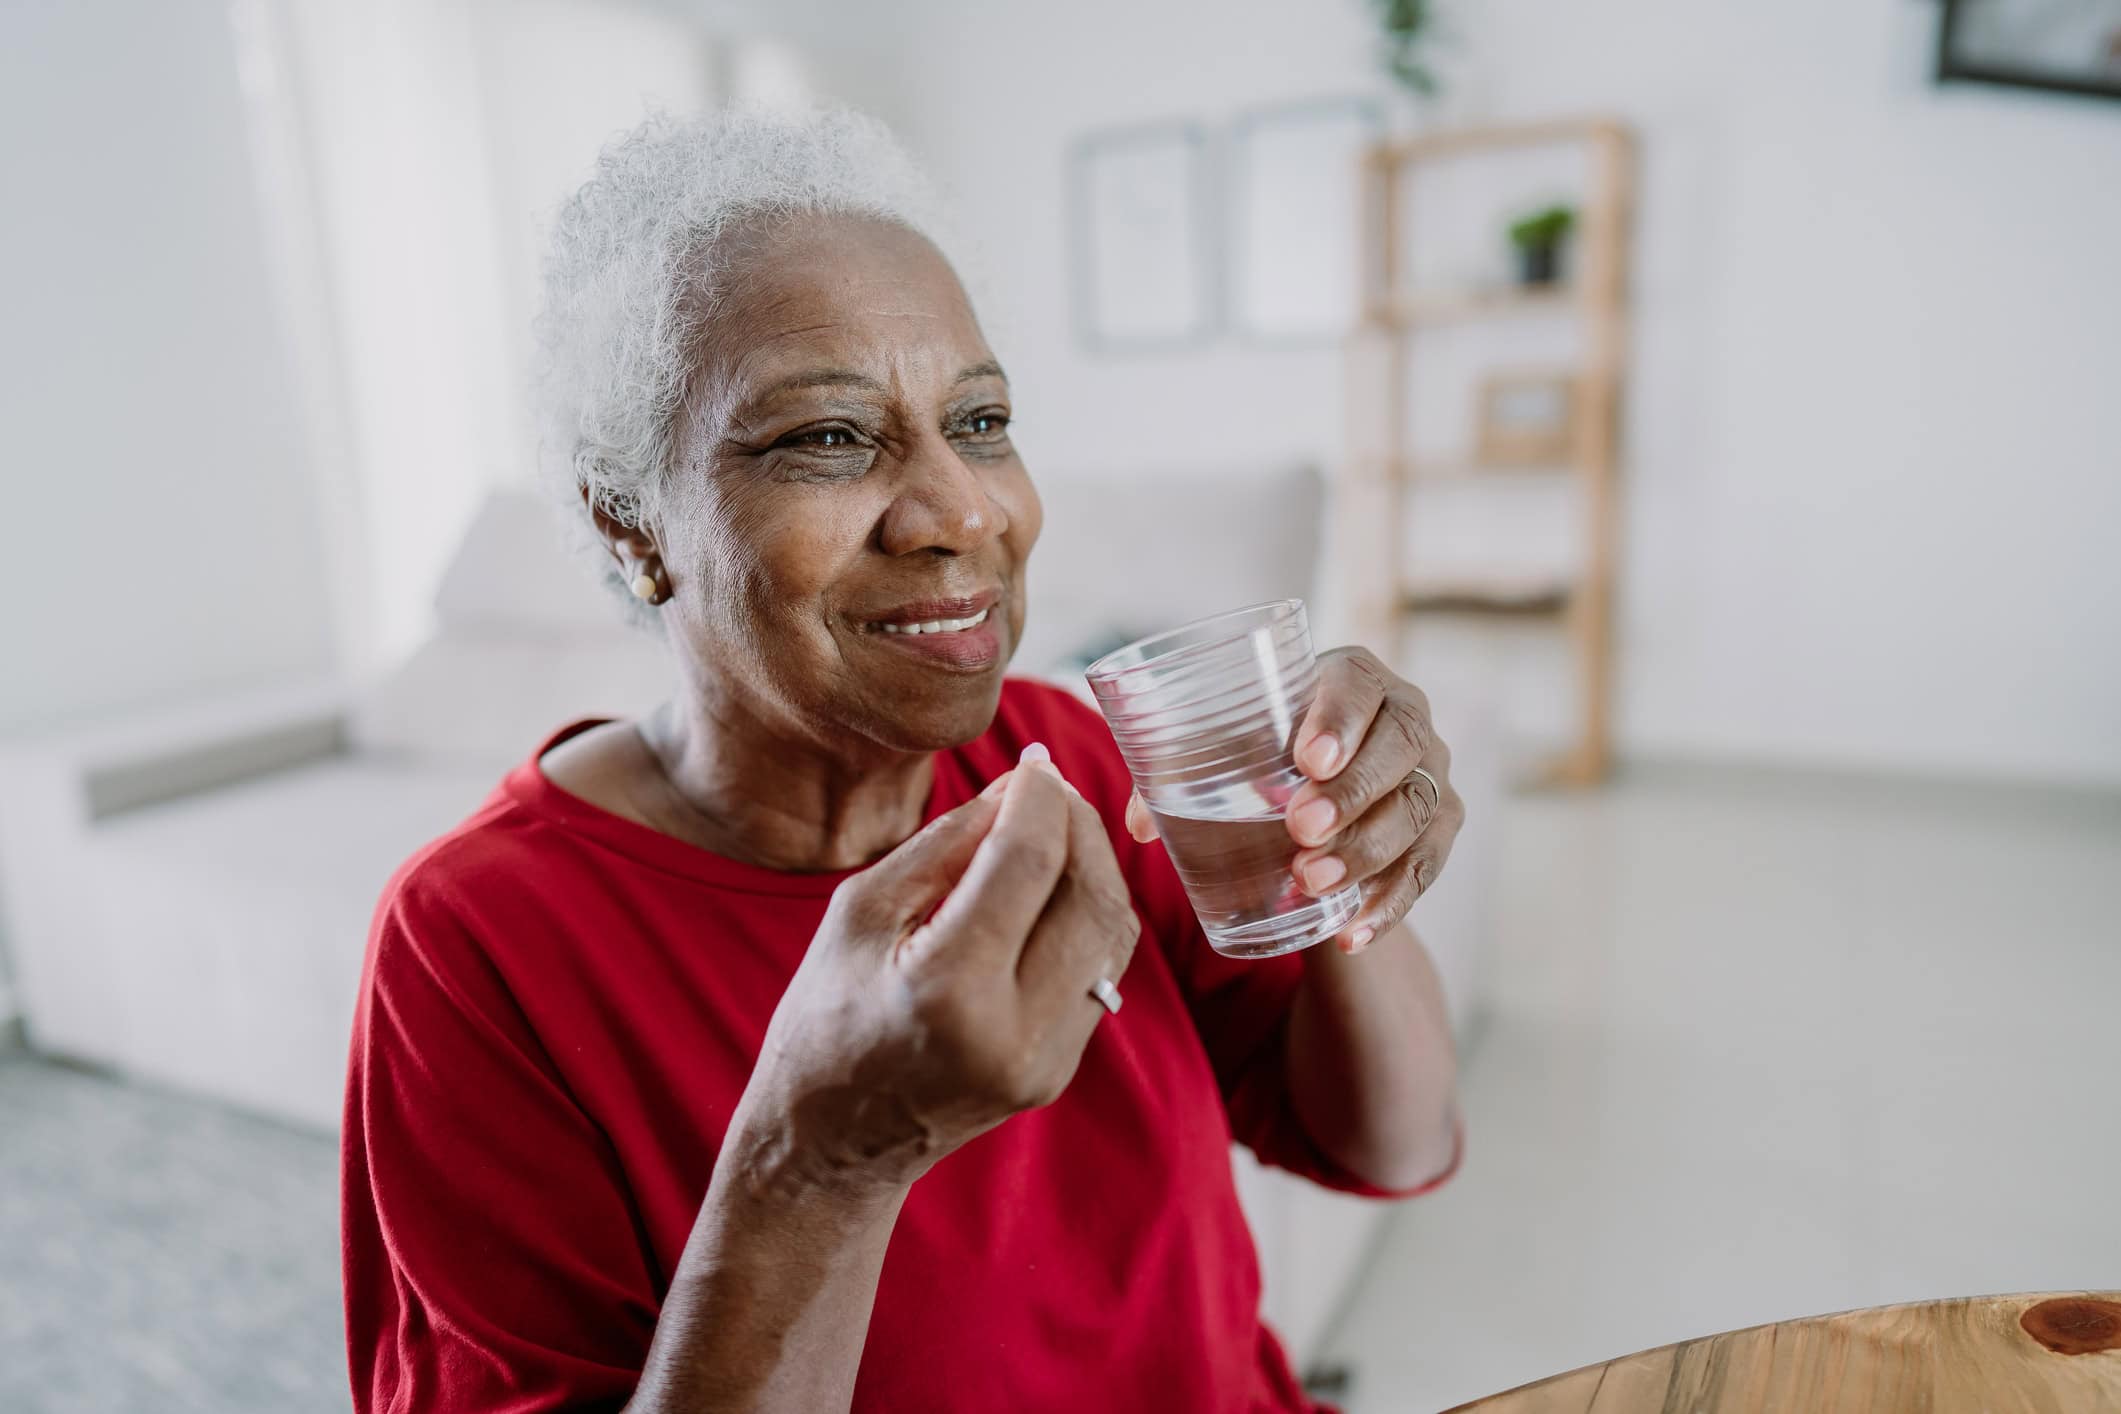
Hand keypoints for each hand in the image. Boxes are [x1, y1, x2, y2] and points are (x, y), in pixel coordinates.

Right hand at [735, 754, 1140, 1198]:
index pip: (1028, 861)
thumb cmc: (827, 1015)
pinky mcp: (1061, 1069)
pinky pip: (1100, 969)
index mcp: (949, 988)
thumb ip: (948, 844)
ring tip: (1052, 830)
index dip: (1040, 798)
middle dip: (1080, 824)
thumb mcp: (862, 912)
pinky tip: (1050, 889)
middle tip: (1050, 789)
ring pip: (1111, 932)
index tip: (1032, 763)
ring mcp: (1046, 1059)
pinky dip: (1085, 914)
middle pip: (1091, 894)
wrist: (831, 1144)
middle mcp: (1012, 1031)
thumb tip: (1021, 785)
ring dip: (1094, 866)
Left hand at [1123, 647, 1461, 955]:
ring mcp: (1431, 774)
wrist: (1323, 790)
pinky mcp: (1439, 829)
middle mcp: (1406, 717)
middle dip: (1352, 792)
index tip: (1307, 759)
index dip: (1340, 719)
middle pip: (1399, 747)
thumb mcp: (1228, 749)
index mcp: (1354, 676)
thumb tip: (1138, 823)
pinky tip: (1352, 932)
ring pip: (1416, 811)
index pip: (1359, 685)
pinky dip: (1390, 904)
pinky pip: (1427, 869)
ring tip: (1311, 882)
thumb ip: (1179, 772)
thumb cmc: (1266, 753)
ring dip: (1367, 851)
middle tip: (1301, 830)